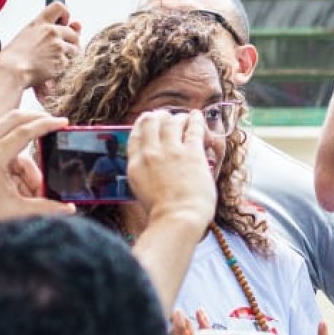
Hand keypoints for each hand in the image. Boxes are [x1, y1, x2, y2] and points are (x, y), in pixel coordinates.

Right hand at [0, 3, 81, 90]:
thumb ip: (46, 29)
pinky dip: (61, 66)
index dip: (65, 14)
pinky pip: (68, 63)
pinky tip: (49, 67)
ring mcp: (58, 46)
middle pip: (73, 32)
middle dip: (70, 41)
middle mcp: (52, 32)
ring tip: (50, 59)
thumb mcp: (27, 34)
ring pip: (74, 49)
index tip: (63, 22)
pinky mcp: (61, 61)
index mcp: (40, 23)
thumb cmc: (14, 56)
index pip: (59, 7)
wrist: (12, 70)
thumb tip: (74, 26)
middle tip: (59, 48)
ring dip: (67, 54)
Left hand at [0, 111, 73, 253]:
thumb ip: (46, 208)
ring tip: (35, 189)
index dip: (46, 124)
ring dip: (27, 157)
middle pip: (14, 119)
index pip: (24, 130)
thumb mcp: (15, 211)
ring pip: (9, 136)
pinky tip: (22, 190)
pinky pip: (3, 150)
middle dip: (36, 120)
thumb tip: (70, 209)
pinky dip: (16, 165)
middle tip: (54, 125)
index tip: (63, 122)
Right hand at [127, 110, 216, 238]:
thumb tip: (150, 167)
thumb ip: (144, 174)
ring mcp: (171, 151)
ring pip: (172, 121)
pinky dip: (196, 120)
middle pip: (152, 122)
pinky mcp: (192, 153)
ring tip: (184, 118)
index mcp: (135, 164)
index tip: (149, 121)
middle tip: (166, 117)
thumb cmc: (162, 213)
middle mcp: (150, 153)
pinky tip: (197, 116)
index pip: (135, 135)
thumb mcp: (141, 191)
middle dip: (159, 116)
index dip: (143, 124)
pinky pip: (194, 128)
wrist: (178, 218)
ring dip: (178, 118)